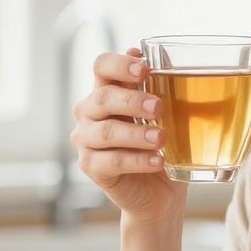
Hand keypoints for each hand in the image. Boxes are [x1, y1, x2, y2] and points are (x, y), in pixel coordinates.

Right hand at [70, 47, 180, 225]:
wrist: (159, 191)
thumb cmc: (160, 145)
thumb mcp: (164, 116)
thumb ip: (158, 90)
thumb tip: (157, 59)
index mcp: (106, 90)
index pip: (102, 66)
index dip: (119, 64)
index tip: (144, 69)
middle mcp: (89, 112)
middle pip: (103, 98)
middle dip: (132, 100)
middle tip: (159, 107)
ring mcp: (86, 140)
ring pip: (107, 132)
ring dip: (137, 134)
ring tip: (161, 138)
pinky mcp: (91, 167)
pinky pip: (112, 161)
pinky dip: (138, 161)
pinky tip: (158, 161)